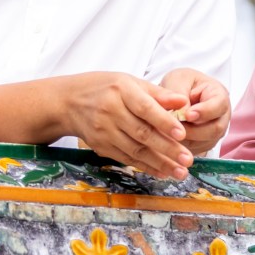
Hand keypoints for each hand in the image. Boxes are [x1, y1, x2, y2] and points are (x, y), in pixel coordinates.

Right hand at [61, 72, 193, 179]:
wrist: (67, 102)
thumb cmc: (104, 88)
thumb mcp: (129, 82)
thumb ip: (158, 93)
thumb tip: (183, 102)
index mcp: (121, 90)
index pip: (145, 108)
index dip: (164, 121)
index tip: (182, 134)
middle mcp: (110, 111)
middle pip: (142, 133)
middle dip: (167, 148)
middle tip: (188, 160)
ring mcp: (103, 131)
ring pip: (135, 150)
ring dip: (159, 163)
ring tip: (180, 172)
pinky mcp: (101, 146)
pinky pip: (126, 158)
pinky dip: (145, 166)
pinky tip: (162, 172)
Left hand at [158, 68, 231, 156]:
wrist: (176, 95)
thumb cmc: (180, 83)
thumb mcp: (177, 79)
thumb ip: (179, 94)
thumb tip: (182, 113)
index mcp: (219, 95)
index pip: (218, 105)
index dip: (204, 112)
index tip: (187, 115)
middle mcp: (221, 116)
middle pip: (215, 129)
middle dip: (193, 130)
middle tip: (174, 128)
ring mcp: (214, 132)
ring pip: (204, 142)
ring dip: (185, 140)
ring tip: (167, 134)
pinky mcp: (204, 144)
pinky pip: (196, 150)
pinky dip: (182, 148)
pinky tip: (168, 142)